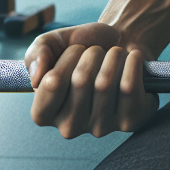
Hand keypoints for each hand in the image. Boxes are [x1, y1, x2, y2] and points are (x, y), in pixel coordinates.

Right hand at [25, 22, 158, 137]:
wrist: (123, 41)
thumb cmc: (85, 44)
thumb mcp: (54, 41)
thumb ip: (37, 53)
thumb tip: (37, 77)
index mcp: (45, 113)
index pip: (52, 83)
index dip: (67, 58)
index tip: (75, 50)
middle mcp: (69, 128)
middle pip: (82, 80)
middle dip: (93, 54)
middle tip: (98, 52)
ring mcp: (100, 129)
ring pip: (106, 83)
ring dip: (114, 56)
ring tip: (115, 55)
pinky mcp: (129, 122)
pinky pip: (130, 88)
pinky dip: (133, 63)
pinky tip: (133, 58)